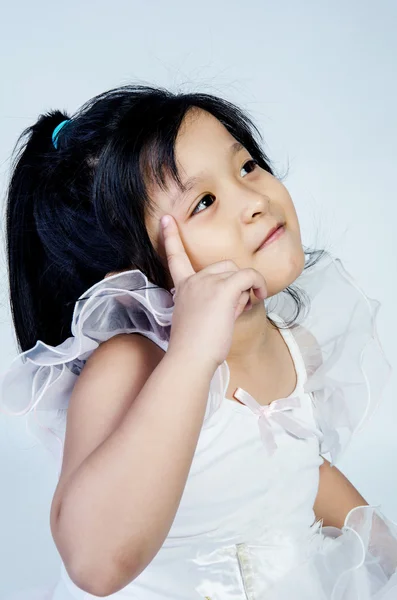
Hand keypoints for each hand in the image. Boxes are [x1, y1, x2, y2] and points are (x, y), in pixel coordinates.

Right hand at [161, 215, 267, 370]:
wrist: (191, 359)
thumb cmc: (195, 348)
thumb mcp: (197, 319)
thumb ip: (212, 301)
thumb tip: (241, 295)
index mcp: (182, 287)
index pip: (175, 257)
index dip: (170, 237)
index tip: (167, 219)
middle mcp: (193, 280)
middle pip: (224, 266)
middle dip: (234, 284)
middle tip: (233, 308)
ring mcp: (207, 282)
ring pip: (238, 272)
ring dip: (245, 289)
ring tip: (238, 311)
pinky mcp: (224, 288)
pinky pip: (249, 276)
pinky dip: (258, 284)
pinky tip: (258, 297)